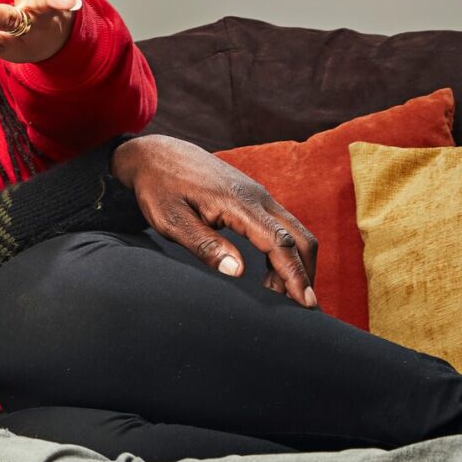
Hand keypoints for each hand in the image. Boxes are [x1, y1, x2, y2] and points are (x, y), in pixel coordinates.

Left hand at [110, 134, 321, 304]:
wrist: (157, 154)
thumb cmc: (159, 188)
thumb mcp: (171, 220)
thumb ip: (204, 245)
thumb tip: (237, 271)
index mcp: (238, 202)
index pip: (279, 242)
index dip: (294, 275)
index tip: (304, 304)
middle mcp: (257, 196)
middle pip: (299, 237)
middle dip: (305, 273)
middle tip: (298, 308)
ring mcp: (258, 195)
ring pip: (294, 232)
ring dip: (295, 264)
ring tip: (278, 296)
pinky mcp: (254, 198)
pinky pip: (282, 226)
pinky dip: (285, 252)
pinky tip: (271, 274)